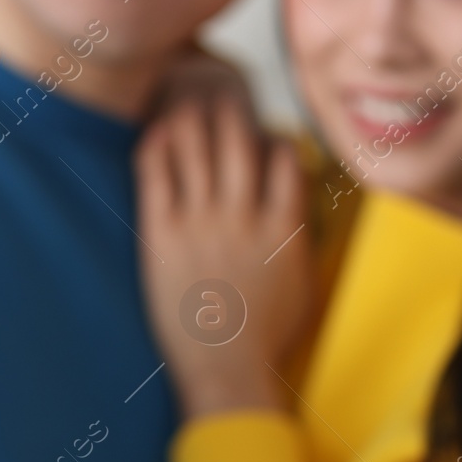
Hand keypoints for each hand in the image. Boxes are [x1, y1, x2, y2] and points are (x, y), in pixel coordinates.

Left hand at [134, 93, 314, 419]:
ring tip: (184, 97)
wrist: (225, 371)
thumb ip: (302, 236)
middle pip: (237, 139)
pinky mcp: (162, 234)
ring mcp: (202, 223)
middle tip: (218, 90)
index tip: (259, 129)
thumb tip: (300, 202)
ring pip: (196, 146)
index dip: (270, 134)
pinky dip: (158, 143)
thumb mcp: (305, 283)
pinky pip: (157, 173)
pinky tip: (156, 129)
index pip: (283, 156)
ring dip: (191, 114)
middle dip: (228, 106)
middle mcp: (244, 216)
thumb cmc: (267, 336)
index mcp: (284, 226)